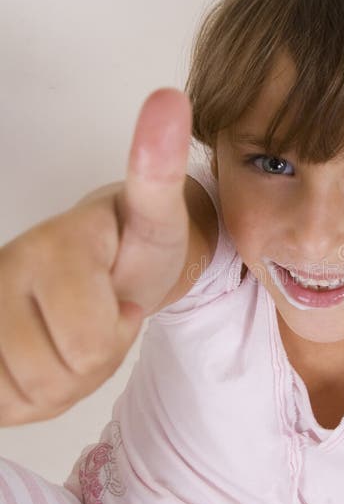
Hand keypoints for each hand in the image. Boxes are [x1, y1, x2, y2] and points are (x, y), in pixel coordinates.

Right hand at [0, 88, 191, 425]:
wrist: (98, 263)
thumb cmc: (131, 247)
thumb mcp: (158, 217)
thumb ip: (157, 168)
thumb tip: (167, 97)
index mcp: (48, 246)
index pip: (90, 342)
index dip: (114, 329)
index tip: (114, 292)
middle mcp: (1, 273)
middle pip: (56, 376)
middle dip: (88, 359)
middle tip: (94, 318)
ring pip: (26, 396)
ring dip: (60, 379)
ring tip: (69, 332)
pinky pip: (2, 406)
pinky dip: (28, 395)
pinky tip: (39, 351)